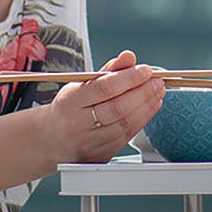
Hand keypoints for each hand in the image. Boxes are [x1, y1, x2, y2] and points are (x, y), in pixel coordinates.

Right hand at [49, 50, 165, 164]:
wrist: (53, 140)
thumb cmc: (69, 109)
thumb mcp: (80, 85)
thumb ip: (107, 70)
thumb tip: (129, 57)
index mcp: (70, 103)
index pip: (104, 88)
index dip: (129, 78)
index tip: (146, 70)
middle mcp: (78, 125)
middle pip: (118, 108)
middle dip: (143, 92)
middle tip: (157, 81)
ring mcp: (91, 142)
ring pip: (126, 123)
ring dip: (147, 105)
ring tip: (158, 90)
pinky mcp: (103, 155)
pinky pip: (128, 135)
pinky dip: (144, 118)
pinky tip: (152, 105)